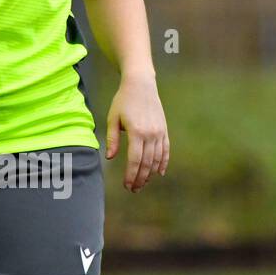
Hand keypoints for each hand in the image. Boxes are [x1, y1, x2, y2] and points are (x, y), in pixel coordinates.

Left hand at [105, 72, 169, 191]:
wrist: (141, 85)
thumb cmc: (123, 101)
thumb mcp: (113, 118)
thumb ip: (112, 139)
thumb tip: (110, 158)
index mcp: (137, 132)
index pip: (135, 160)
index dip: (131, 175)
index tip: (127, 185)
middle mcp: (151, 134)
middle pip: (147, 163)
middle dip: (140, 179)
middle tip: (134, 189)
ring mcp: (160, 133)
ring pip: (157, 160)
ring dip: (151, 174)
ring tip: (143, 184)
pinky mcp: (164, 131)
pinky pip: (166, 151)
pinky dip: (163, 163)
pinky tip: (159, 173)